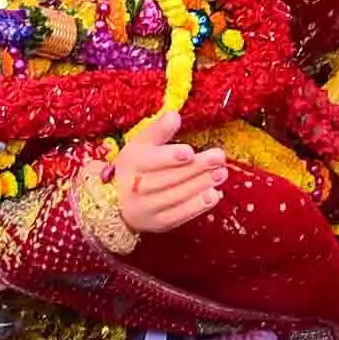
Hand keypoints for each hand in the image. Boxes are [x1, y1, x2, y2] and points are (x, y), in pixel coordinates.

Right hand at [100, 107, 228, 240]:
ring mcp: (146, 208)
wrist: (117, 202)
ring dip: (201, 185)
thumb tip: (174, 115)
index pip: (150, 161)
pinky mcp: (158, 223)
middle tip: (218, 157)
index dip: (169, 157)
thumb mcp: (141, 144)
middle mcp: (135, 188)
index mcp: (130, 163)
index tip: (189, 151)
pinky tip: (214, 195)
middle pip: (167, 179)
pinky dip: (198, 206)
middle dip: (195, 168)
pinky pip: (179, 215)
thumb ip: (158, 130)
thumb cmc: (136, 167)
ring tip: (221, 173)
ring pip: (176, 197)